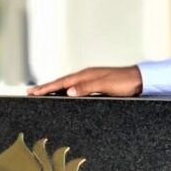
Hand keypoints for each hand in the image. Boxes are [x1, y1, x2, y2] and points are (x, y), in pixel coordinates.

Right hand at [27, 65, 142, 96]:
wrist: (140, 81)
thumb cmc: (125, 83)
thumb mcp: (106, 85)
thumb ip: (87, 88)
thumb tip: (68, 91)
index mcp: (86, 75)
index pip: (61, 82)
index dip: (46, 87)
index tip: (32, 92)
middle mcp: (86, 76)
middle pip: (61, 82)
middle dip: (45, 87)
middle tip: (30, 92)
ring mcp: (91, 80)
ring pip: (67, 85)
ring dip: (54, 89)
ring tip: (42, 93)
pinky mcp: (96, 85)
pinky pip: (75, 88)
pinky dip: (65, 90)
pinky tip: (64, 95)